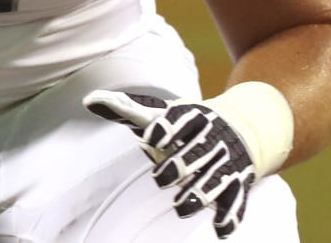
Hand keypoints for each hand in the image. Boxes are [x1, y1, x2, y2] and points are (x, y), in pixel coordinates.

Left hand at [83, 90, 255, 238]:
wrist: (241, 126)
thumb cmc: (186, 123)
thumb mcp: (159, 114)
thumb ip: (126, 110)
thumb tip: (89, 100)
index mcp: (192, 117)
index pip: (181, 119)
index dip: (167, 128)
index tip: (152, 137)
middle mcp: (212, 138)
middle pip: (198, 152)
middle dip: (180, 165)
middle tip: (160, 179)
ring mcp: (226, 162)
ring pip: (217, 178)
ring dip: (201, 193)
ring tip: (181, 208)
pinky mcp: (237, 183)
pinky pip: (237, 199)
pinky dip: (231, 214)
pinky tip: (221, 229)